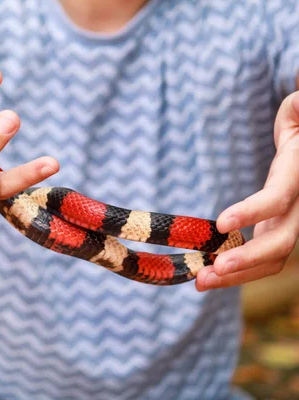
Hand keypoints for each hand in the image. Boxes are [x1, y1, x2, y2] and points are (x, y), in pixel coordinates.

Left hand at [196, 92, 298, 290]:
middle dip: (246, 260)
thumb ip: (296, 108)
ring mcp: (291, 220)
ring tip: (201, 282)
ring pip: (274, 258)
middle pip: (281, 242)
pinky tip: (210, 274)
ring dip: (238, 275)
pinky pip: (264, 256)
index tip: (222, 223)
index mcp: (297, 175)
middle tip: (209, 273)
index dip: (253, 211)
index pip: (278, 198)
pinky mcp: (278, 227)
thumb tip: (295, 103)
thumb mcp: (298, 110)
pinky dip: (240, 269)